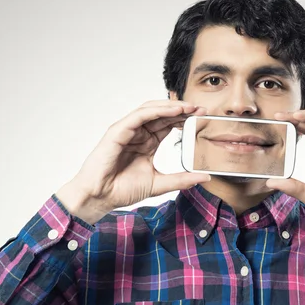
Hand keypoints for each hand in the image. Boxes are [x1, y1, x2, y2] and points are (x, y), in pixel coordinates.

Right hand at [56, 100, 210, 224]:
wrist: (100, 198)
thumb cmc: (122, 190)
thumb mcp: (159, 184)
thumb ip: (181, 179)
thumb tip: (204, 177)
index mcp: (148, 143)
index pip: (169, 124)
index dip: (186, 119)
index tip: (203, 117)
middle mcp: (138, 133)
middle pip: (163, 114)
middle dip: (183, 110)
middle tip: (201, 108)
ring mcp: (128, 130)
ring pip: (151, 110)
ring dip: (171, 107)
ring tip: (189, 107)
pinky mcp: (118, 131)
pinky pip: (139, 116)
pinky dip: (156, 111)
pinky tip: (172, 111)